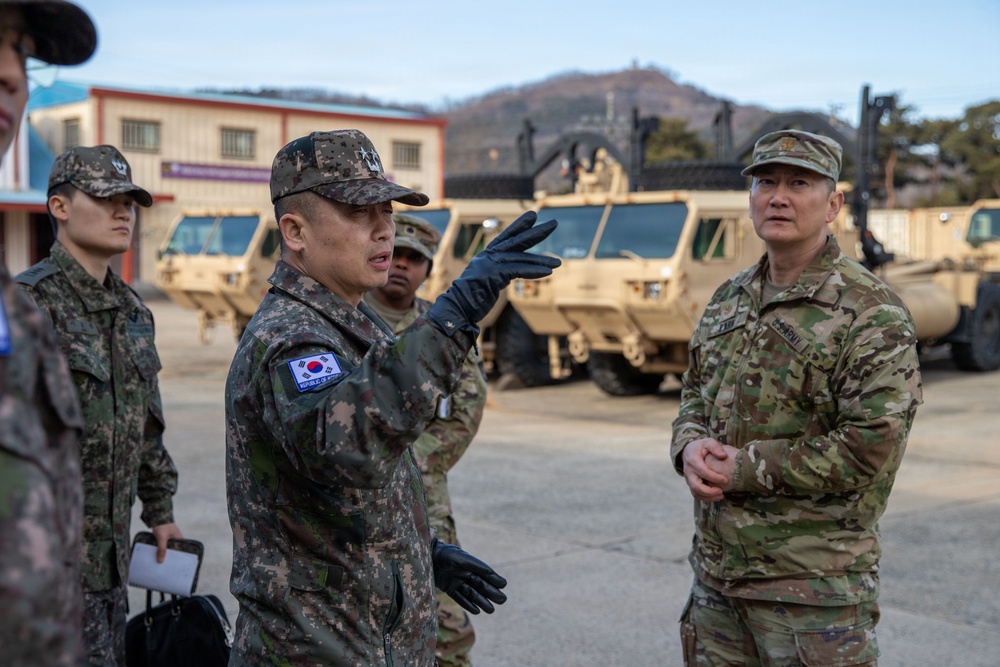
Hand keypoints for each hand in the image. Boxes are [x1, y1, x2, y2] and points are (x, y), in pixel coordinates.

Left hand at [151, 522, 182, 562]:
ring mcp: (169, 537)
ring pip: (166, 548)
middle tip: (164, 565)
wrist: (156, 515)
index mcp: (180, 539)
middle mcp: (175, 539)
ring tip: (158, 561)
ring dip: (162, 552)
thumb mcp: (162, 538)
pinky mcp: (163, 536)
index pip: (180, 551)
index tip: (173, 565)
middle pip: (172, 550)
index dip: (177, 558)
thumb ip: (162, 549)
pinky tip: (155, 553)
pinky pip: (161, 545)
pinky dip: (159, 548)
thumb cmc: (163, 525)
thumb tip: (160, 561)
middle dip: (168, 556)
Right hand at [427, 211, 560, 335]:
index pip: (506, 237)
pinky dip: (534, 270)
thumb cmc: (471, 299)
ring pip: (521, 257)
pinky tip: (548, 272)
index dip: (520, 225)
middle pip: (517, 240)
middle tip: (554, 223)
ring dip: (542, 260)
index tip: (533, 216)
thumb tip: (510, 273)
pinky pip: (519, 270)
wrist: (457, 308)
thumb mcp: (487, 282)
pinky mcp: (494, 274)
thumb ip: (498, 273)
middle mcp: (488, 256)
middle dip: (536, 232)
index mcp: (486, 256)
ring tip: (558, 262)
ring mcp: (491, 264)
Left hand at [431, 538, 507, 614]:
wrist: (426, 557)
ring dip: (482, 601)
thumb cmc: (444, 555)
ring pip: (472, 593)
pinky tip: (477, 611)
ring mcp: (456, 581)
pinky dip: (468, 604)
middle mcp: (465, 573)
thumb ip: (475, 565)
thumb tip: (491, 573)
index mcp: (469, 564)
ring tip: (491, 610)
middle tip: (502, 600)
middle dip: (491, 593)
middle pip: (480, 585)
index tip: (503, 585)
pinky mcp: (448, 588)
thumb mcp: (461, 558)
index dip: (494, 579)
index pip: (485, 574)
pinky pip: (460, 598)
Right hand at [681, 439, 733, 502]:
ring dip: (708, 497)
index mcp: (692, 460)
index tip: (726, 480)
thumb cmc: (700, 447)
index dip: (714, 477)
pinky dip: (705, 498)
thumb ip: (715, 447)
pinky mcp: (690, 484)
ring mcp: (688, 479)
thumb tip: (723, 456)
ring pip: (695, 492)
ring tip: (721, 496)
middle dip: (709, 491)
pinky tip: (716, 497)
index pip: (702, 471)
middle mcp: (688, 471)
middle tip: (722, 492)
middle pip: (696, 486)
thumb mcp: (707, 442)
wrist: (688, 451)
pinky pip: (696, 494)